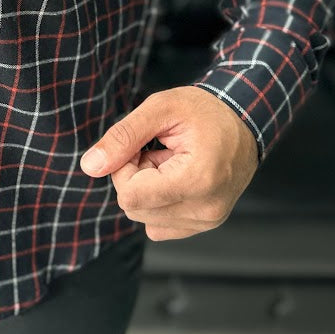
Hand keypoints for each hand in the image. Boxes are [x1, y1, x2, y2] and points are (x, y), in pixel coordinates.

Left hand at [79, 86, 257, 240]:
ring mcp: (207, 221)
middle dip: (134, 177)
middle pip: (134, 208)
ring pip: (143, 217)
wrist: (244, 123)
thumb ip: (123, 136)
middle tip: (156, 152)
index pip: (130, 196)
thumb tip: (90, 165)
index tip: (141, 147)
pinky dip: (157, 202)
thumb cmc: (206, 111)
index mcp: (198, 180)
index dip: (125, 168)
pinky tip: (175, 179)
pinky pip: (157, 225)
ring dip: (146, 189)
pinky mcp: (204, 225)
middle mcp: (206, 208)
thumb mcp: (160, 108)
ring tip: (170, 163)